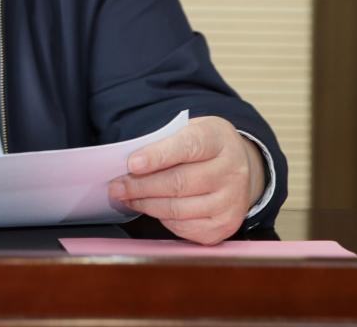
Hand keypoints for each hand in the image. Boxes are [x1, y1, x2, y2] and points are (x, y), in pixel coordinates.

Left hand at [108, 116, 263, 244]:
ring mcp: (232, 202)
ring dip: (146, 204)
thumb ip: (163, 143)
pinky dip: (162, 218)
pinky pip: (184, 227)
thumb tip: (129, 165)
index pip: (187, 147)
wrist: (240, 166)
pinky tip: (150, 208)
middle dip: (141, 186)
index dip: (157, 156)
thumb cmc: (204, 147)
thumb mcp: (188, 130)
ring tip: (127, 198)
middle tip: (116, 187)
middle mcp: (231, 172)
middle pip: (179, 183)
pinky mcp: (226, 226)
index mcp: (219, 139)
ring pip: (178, 209)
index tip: (132, 164)